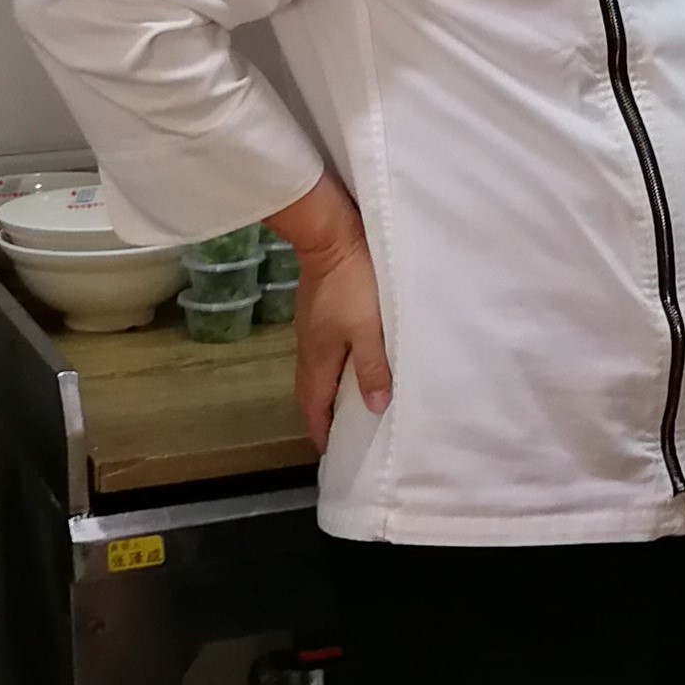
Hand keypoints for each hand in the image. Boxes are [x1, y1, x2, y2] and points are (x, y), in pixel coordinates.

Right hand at [269, 176, 390, 450]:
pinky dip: (335, 365)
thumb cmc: (352, 285)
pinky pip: (324, 349)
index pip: (312, 405)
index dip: (319, 429)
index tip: (330, 450)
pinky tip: (351, 361)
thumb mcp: (369, 330)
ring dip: (330, 388)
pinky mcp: (318, 310)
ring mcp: (311, 327)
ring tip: (350, 402)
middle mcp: (308, 347)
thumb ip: (373, 368)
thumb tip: (376, 407)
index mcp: (317, 358)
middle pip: (311, 390)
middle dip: (322, 413)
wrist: (331, 234)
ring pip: (318, 369)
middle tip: (341, 431)